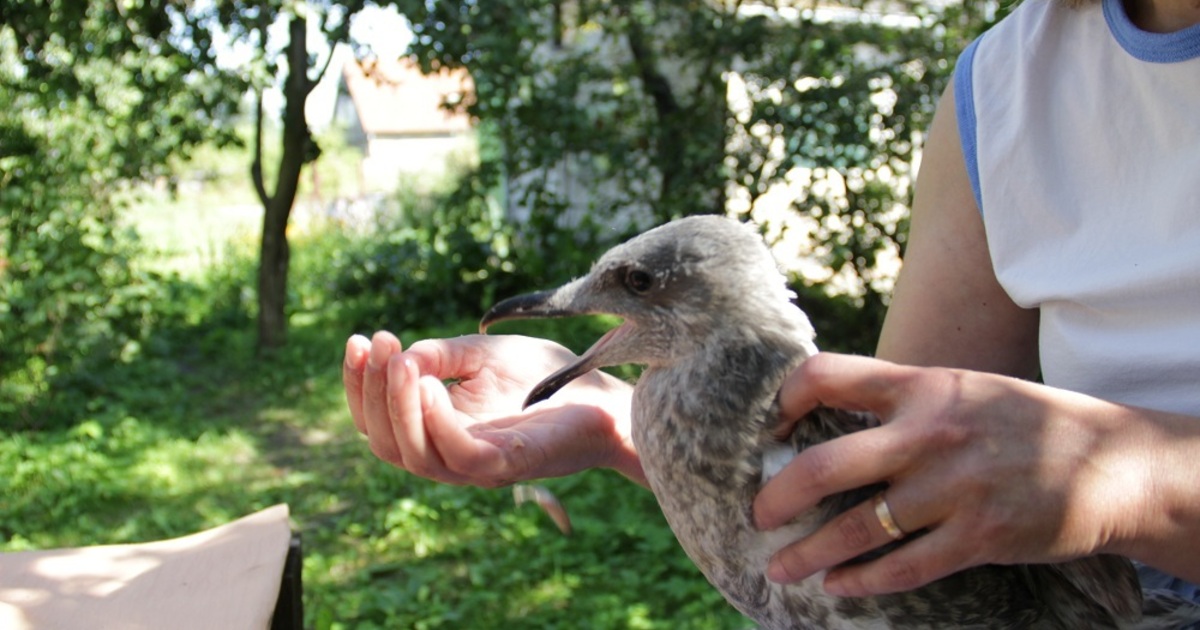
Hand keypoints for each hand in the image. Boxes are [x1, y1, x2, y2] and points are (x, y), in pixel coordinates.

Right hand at [343, 331, 642, 486]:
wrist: (608, 398)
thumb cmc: (547, 378)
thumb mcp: (483, 355)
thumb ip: (440, 356)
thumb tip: (397, 359)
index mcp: (440, 430)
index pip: (380, 421)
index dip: (360, 385)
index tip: (358, 340)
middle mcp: (452, 455)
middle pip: (387, 443)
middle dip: (372, 393)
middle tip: (380, 344)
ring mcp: (481, 466)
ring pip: (416, 456)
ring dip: (398, 408)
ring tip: (399, 363)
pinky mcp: (511, 464)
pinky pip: (461, 457)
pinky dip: (439, 424)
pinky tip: (431, 387)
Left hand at [752, 353, 1157, 595]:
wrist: (1115, 463)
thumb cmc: (1024, 422)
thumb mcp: (963, 388)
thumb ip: (904, 399)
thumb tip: (831, 414)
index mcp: (923, 385)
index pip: (827, 376)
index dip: (784, 400)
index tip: (772, 429)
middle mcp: (931, 433)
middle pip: (825, 466)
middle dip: (778, 498)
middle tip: (758, 516)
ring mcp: (955, 488)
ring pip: (856, 529)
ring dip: (808, 554)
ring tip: (780, 569)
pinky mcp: (980, 538)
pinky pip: (903, 567)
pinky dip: (861, 581)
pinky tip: (837, 586)